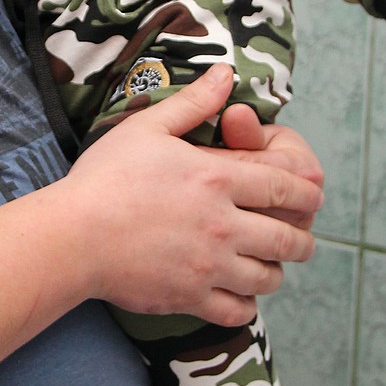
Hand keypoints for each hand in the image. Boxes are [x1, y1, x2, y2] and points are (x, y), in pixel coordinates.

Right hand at [68, 66, 321, 324]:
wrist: (72, 236)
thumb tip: (226, 74)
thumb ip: (194, 102)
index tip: (312, 198)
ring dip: (275, 271)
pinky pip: (238, 312)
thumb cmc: (105, 178)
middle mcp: (224, 224)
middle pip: (289, 238)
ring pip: (269, 278)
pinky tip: (239, 296)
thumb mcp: (148, 128)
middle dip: (302, 239)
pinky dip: (246, 306)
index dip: (307, 193)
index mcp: (219, 178)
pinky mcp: (190, 298)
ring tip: (270, 266)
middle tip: (301, 239)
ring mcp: (210, 265)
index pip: (287, 187)